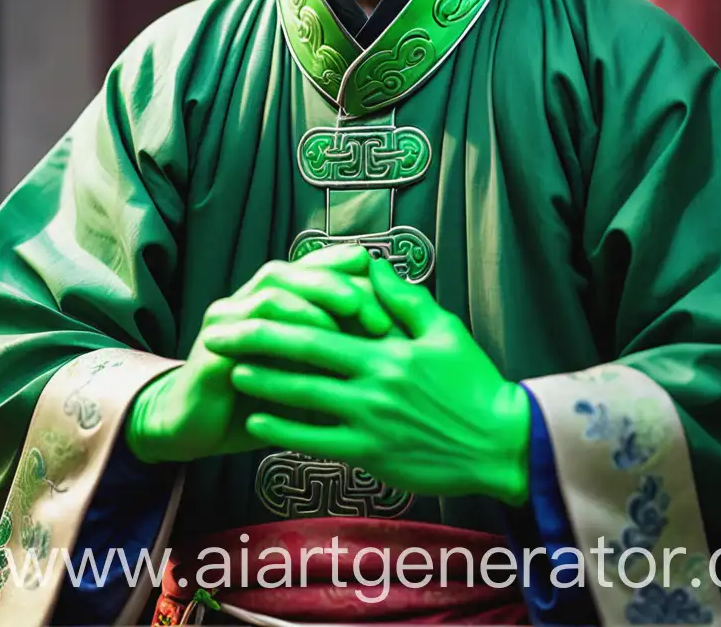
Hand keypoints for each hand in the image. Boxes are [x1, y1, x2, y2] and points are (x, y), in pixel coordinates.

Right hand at [125, 244, 395, 462]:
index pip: (322, 268)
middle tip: (372, 309)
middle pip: (298, 270)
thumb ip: (347, 351)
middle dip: (338, 284)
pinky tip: (303, 352)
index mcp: (284, 297)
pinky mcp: (213, 344)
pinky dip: (277, 335)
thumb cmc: (267, 400)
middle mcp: (255, 297)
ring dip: (311, 303)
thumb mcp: (315, 374)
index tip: (391, 303)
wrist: (201, 428)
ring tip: (344, 321)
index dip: (356, 277)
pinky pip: (247, 331)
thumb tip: (404, 341)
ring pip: (273, 291)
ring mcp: (232, 316)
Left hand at [209, 257, 530, 504]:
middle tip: (219, 333)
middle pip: (303, 359)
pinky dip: (283, 433)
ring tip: (230, 371)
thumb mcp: (445, 330)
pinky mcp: (371, 455)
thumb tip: (371, 265)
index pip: (324, 327)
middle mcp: (374, 383)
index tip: (250, 305)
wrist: (501, 442)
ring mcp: (370, 422)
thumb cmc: (473, 382)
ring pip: (303, 402)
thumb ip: (404, 298)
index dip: (281, 318)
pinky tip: (256, 425)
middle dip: (255, 344)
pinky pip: (317, 443)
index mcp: (389, 349)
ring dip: (263, 387)